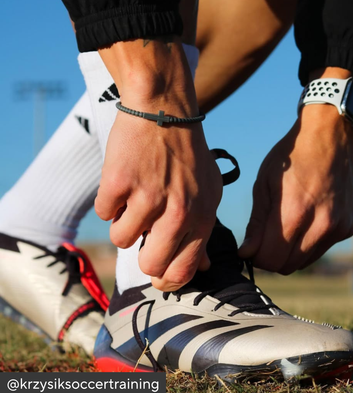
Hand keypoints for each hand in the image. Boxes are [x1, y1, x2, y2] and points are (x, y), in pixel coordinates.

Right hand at [95, 38, 222, 290]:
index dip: (167, 281)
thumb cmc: (187, 155)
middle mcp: (178, 212)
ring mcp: (148, 197)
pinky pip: (104, 213)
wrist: (164, 111)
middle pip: (149, 266)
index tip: (158, 275)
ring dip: (124, 221)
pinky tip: (125, 181)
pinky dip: (110, 201)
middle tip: (144, 234)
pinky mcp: (119, 183)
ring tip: (136, 197)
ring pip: (121, 240)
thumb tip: (201, 267)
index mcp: (201, 217)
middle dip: (142, 256)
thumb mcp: (208, 193)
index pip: (182, 271)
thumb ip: (203, 232)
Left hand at [239, 103, 352, 273]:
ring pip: (303, 262)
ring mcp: (338, 227)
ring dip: (289, 252)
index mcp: (295, 212)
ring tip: (285, 226)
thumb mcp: (264, 185)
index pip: (270, 259)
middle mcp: (321, 225)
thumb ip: (256, 223)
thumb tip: (246, 254)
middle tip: (265, 237)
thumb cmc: (291, 158)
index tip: (252, 246)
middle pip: (286, 266)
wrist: (330, 137)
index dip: (256, 256)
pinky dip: (307, 244)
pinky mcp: (349, 227)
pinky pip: (320, 250)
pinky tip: (305, 220)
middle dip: (271, 257)